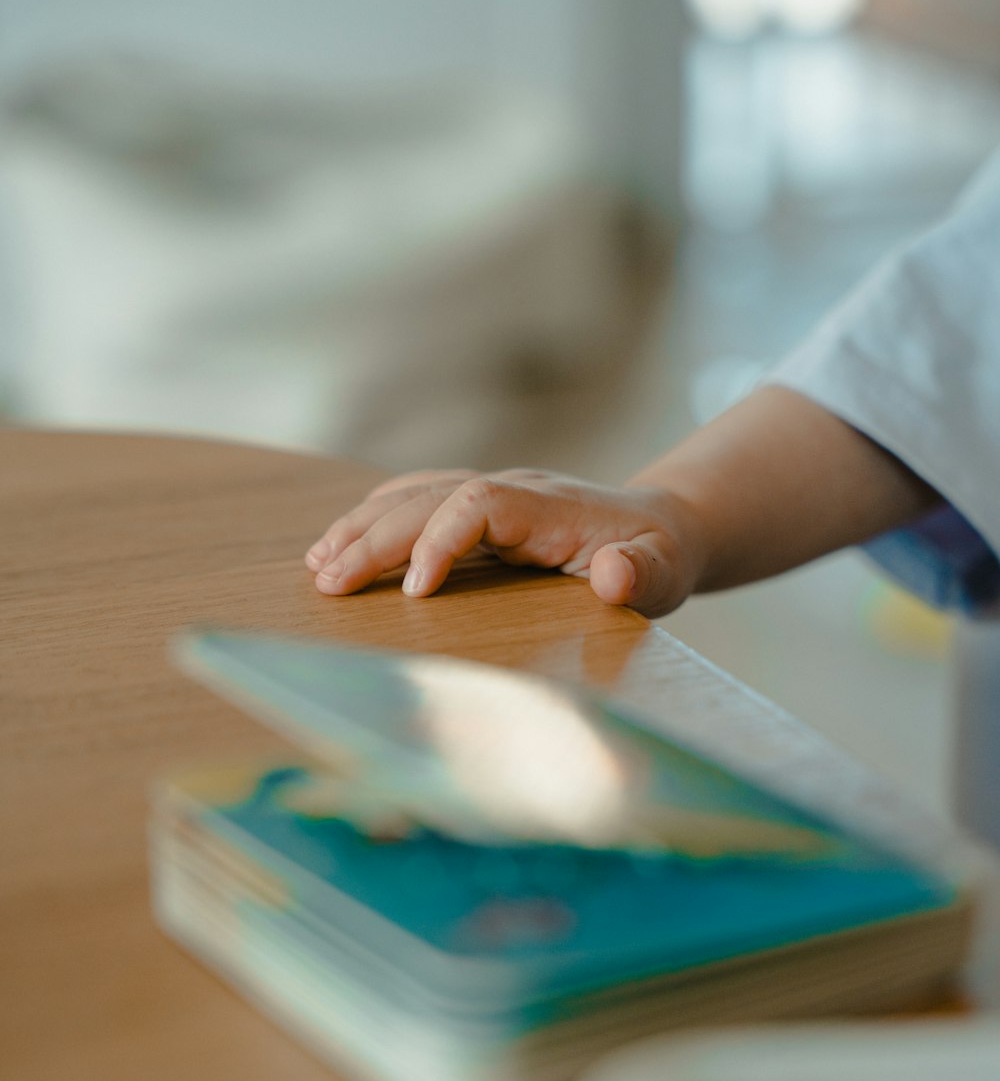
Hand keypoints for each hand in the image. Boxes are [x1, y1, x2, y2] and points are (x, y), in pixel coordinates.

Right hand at [304, 468, 706, 616]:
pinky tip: (340, 544)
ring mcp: (492, 493)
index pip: (476, 504)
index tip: (414, 591)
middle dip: (375, 539)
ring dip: (362, 527)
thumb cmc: (658, 557)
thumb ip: (642, 574)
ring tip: (318, 565)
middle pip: (428, 498)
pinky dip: (375, 519)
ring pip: (413, 495)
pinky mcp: (480, 506)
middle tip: (330, 584)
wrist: (661, 527)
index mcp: (548, 507)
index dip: (438, 540)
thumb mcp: (666, 573)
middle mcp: (512, 490)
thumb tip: (610, 574)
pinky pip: (417, 500)